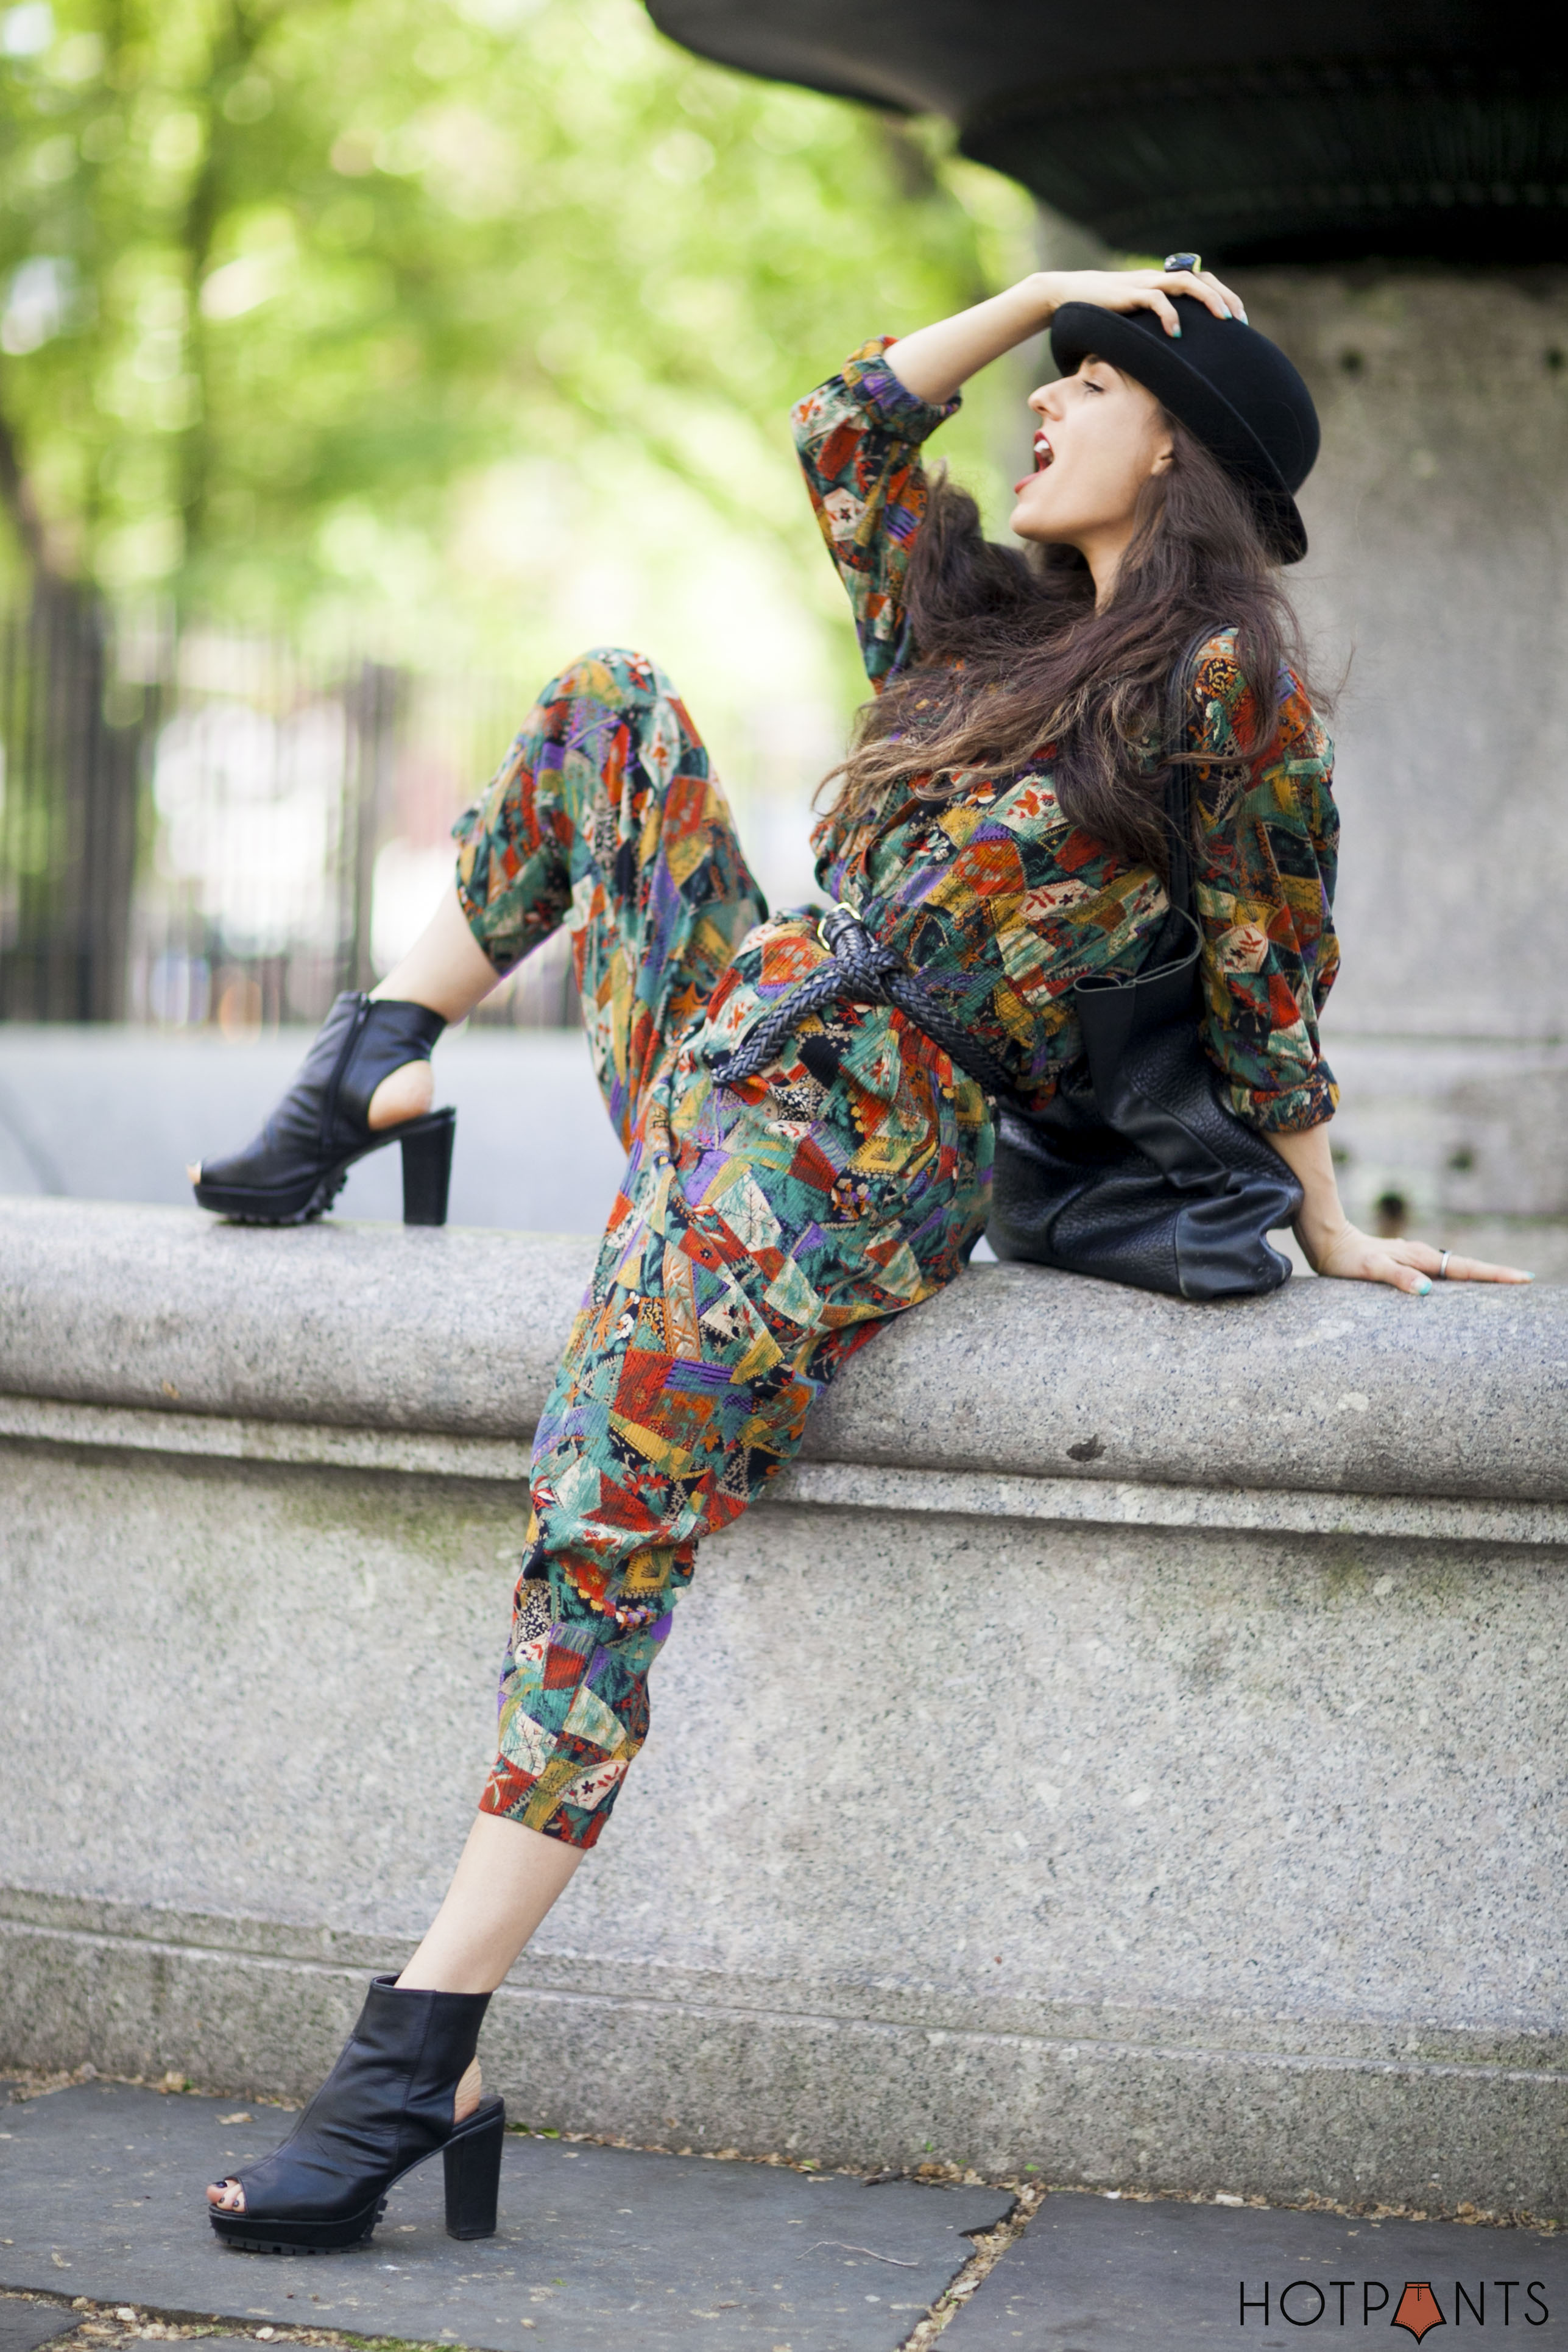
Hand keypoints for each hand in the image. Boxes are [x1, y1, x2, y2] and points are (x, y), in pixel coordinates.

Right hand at [1036, 265, 1246, 337]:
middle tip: (1239, 322)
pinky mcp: (1129, 294)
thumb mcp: (1135, 316)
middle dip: (1225, 297)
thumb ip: (1154, 323)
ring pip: (1186, 282)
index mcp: (1163, 282)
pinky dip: (1169, 315)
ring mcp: (1145, 284)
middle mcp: (1159, 278)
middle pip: (1202, 278)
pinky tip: (1176, 334)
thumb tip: (1175, 350)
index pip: (1204, 280)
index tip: (1239, 321)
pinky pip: (1156, 299)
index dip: (1225, 295)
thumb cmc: (1102, 310)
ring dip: (1208, 299)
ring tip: (1222, 320)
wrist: (1068, 293)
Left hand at [1301, 1214, 1532, 1293]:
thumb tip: (1427, 1290)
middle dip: (1497, 1274)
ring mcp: (1415, 1259)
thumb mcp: (1370, 1269)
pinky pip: (1440, 1272)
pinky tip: (1461, 1288)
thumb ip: (1397, 1277)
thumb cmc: (1346, 1258)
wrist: (1327, 1241)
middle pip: (1468, 1267)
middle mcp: (1422, 1256)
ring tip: (1505, 1286)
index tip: (1523, 1279)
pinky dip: (1458, 1277)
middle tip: (1525, 1282)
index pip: (1466, 1268)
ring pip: (1455, 1269)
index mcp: (1420, 1258)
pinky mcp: (1406, 1263)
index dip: (1495, 1274)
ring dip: (1480, 1276)